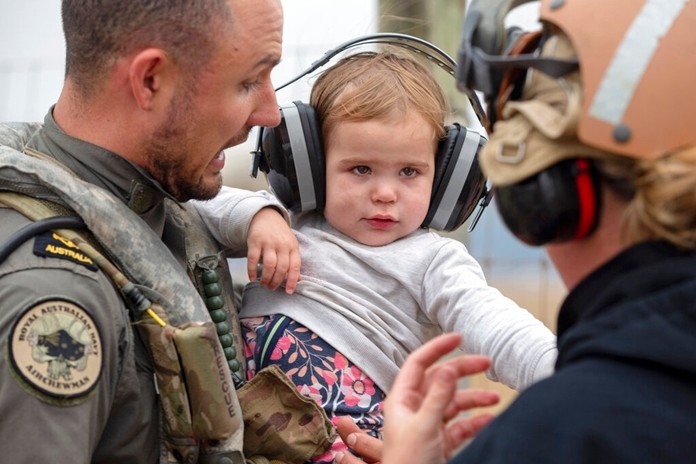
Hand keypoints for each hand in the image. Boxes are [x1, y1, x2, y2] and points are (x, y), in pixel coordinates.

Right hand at [246, 207, 300, 292]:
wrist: (265, 215)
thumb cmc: (279, 234)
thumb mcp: (290, 245)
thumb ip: (293, 261)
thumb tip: (298, 279)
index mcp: (293, 247)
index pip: (295, 266)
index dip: (293, 280)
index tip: (289, 292)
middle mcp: (282, 244)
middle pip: (282, 267)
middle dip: (277, 281)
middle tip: (272, 288)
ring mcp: (268, 242)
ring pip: (269, 264)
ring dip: (266, 277)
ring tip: (263, 284)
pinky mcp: (255, 241)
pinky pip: (253, 258)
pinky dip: (251, 270)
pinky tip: (252, 277)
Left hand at [335, 333, 498, 463]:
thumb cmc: (408, 462)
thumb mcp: (424, 426)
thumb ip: (437, 396)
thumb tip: (448, 368)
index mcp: (402, 399)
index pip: (419, 363)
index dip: (437, 347)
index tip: (459, 337)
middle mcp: (414, 408)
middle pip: (440, 380)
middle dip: (463, 371)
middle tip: (487, 362)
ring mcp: (428, 424)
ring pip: (453, 403)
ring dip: (474, 399)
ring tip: (495, 397)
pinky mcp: (441, 441)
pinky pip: (461, 425)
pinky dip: (475, 421)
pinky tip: (490, 420)